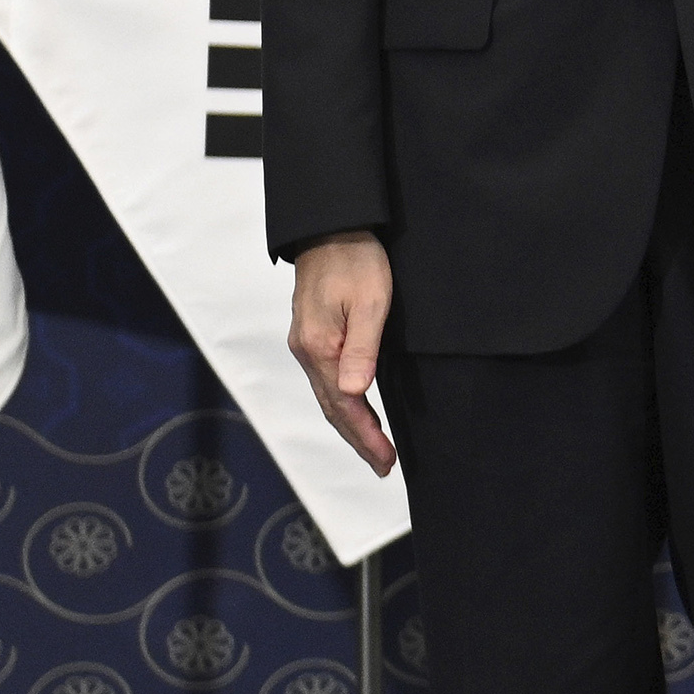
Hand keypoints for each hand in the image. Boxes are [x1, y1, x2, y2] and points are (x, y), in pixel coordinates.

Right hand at [287, 233, 397, 476]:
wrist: (330, 227)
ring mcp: (306, 343)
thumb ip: (362, 348)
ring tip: (374, 448)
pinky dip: (342, 402)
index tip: (386, 461)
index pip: (344, 405)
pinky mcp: (312, 334)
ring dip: (350, 424)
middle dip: (358, 439)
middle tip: (384, 465)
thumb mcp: (370, 302)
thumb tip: (354, 393)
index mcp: (320, 347)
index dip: (366, 436)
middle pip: (332, 408)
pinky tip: (357, 408)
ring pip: (327, 395)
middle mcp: (307, 350)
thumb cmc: (356, 260)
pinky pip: (325, 379)